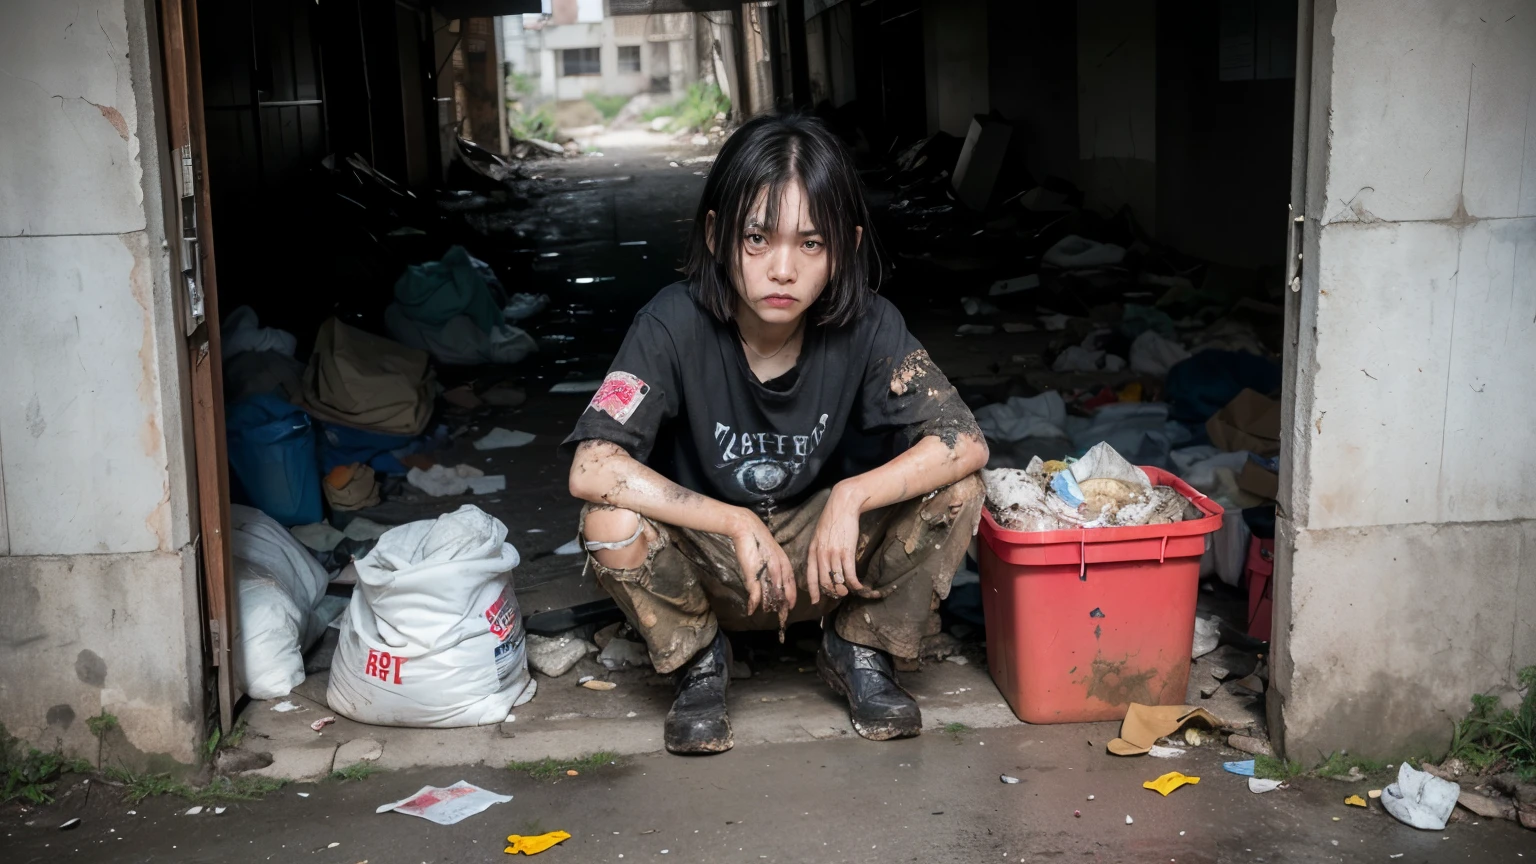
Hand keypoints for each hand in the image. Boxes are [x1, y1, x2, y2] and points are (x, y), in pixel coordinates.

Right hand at [729, 511, 796, 628]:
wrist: (746, 528)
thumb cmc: (756, 540)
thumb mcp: (765, 556)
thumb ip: (768, 567)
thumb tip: (767, 577)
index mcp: (783, 562)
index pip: (790, 583)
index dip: (790, 596)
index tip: (789, 607)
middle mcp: (779, 567)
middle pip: (783, 591)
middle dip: (783, 606)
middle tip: (783, 619)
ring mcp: (767, 570)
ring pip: (772, 593)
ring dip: (772, 606)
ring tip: (772, 616)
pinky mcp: (754, 571)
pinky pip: (756, 590)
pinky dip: (754, 601)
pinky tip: (752, 609)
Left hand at [806, 482, 865, 603]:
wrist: (843, 506)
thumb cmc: (831, 520)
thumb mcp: (818, 535)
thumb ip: (818, 550)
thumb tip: (821, 564)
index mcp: (812, 551)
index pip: (810, 576)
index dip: (813, 591)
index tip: (815, 601)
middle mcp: (821, 555)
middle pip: (824, 581)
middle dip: (831, 591)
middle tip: (837, 595)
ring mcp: (834, 554)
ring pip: (837, 579)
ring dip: (843, 589)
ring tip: (848, 591)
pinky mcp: (847, 552)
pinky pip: (849, 574)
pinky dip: (854, 583)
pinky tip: (859, 586)